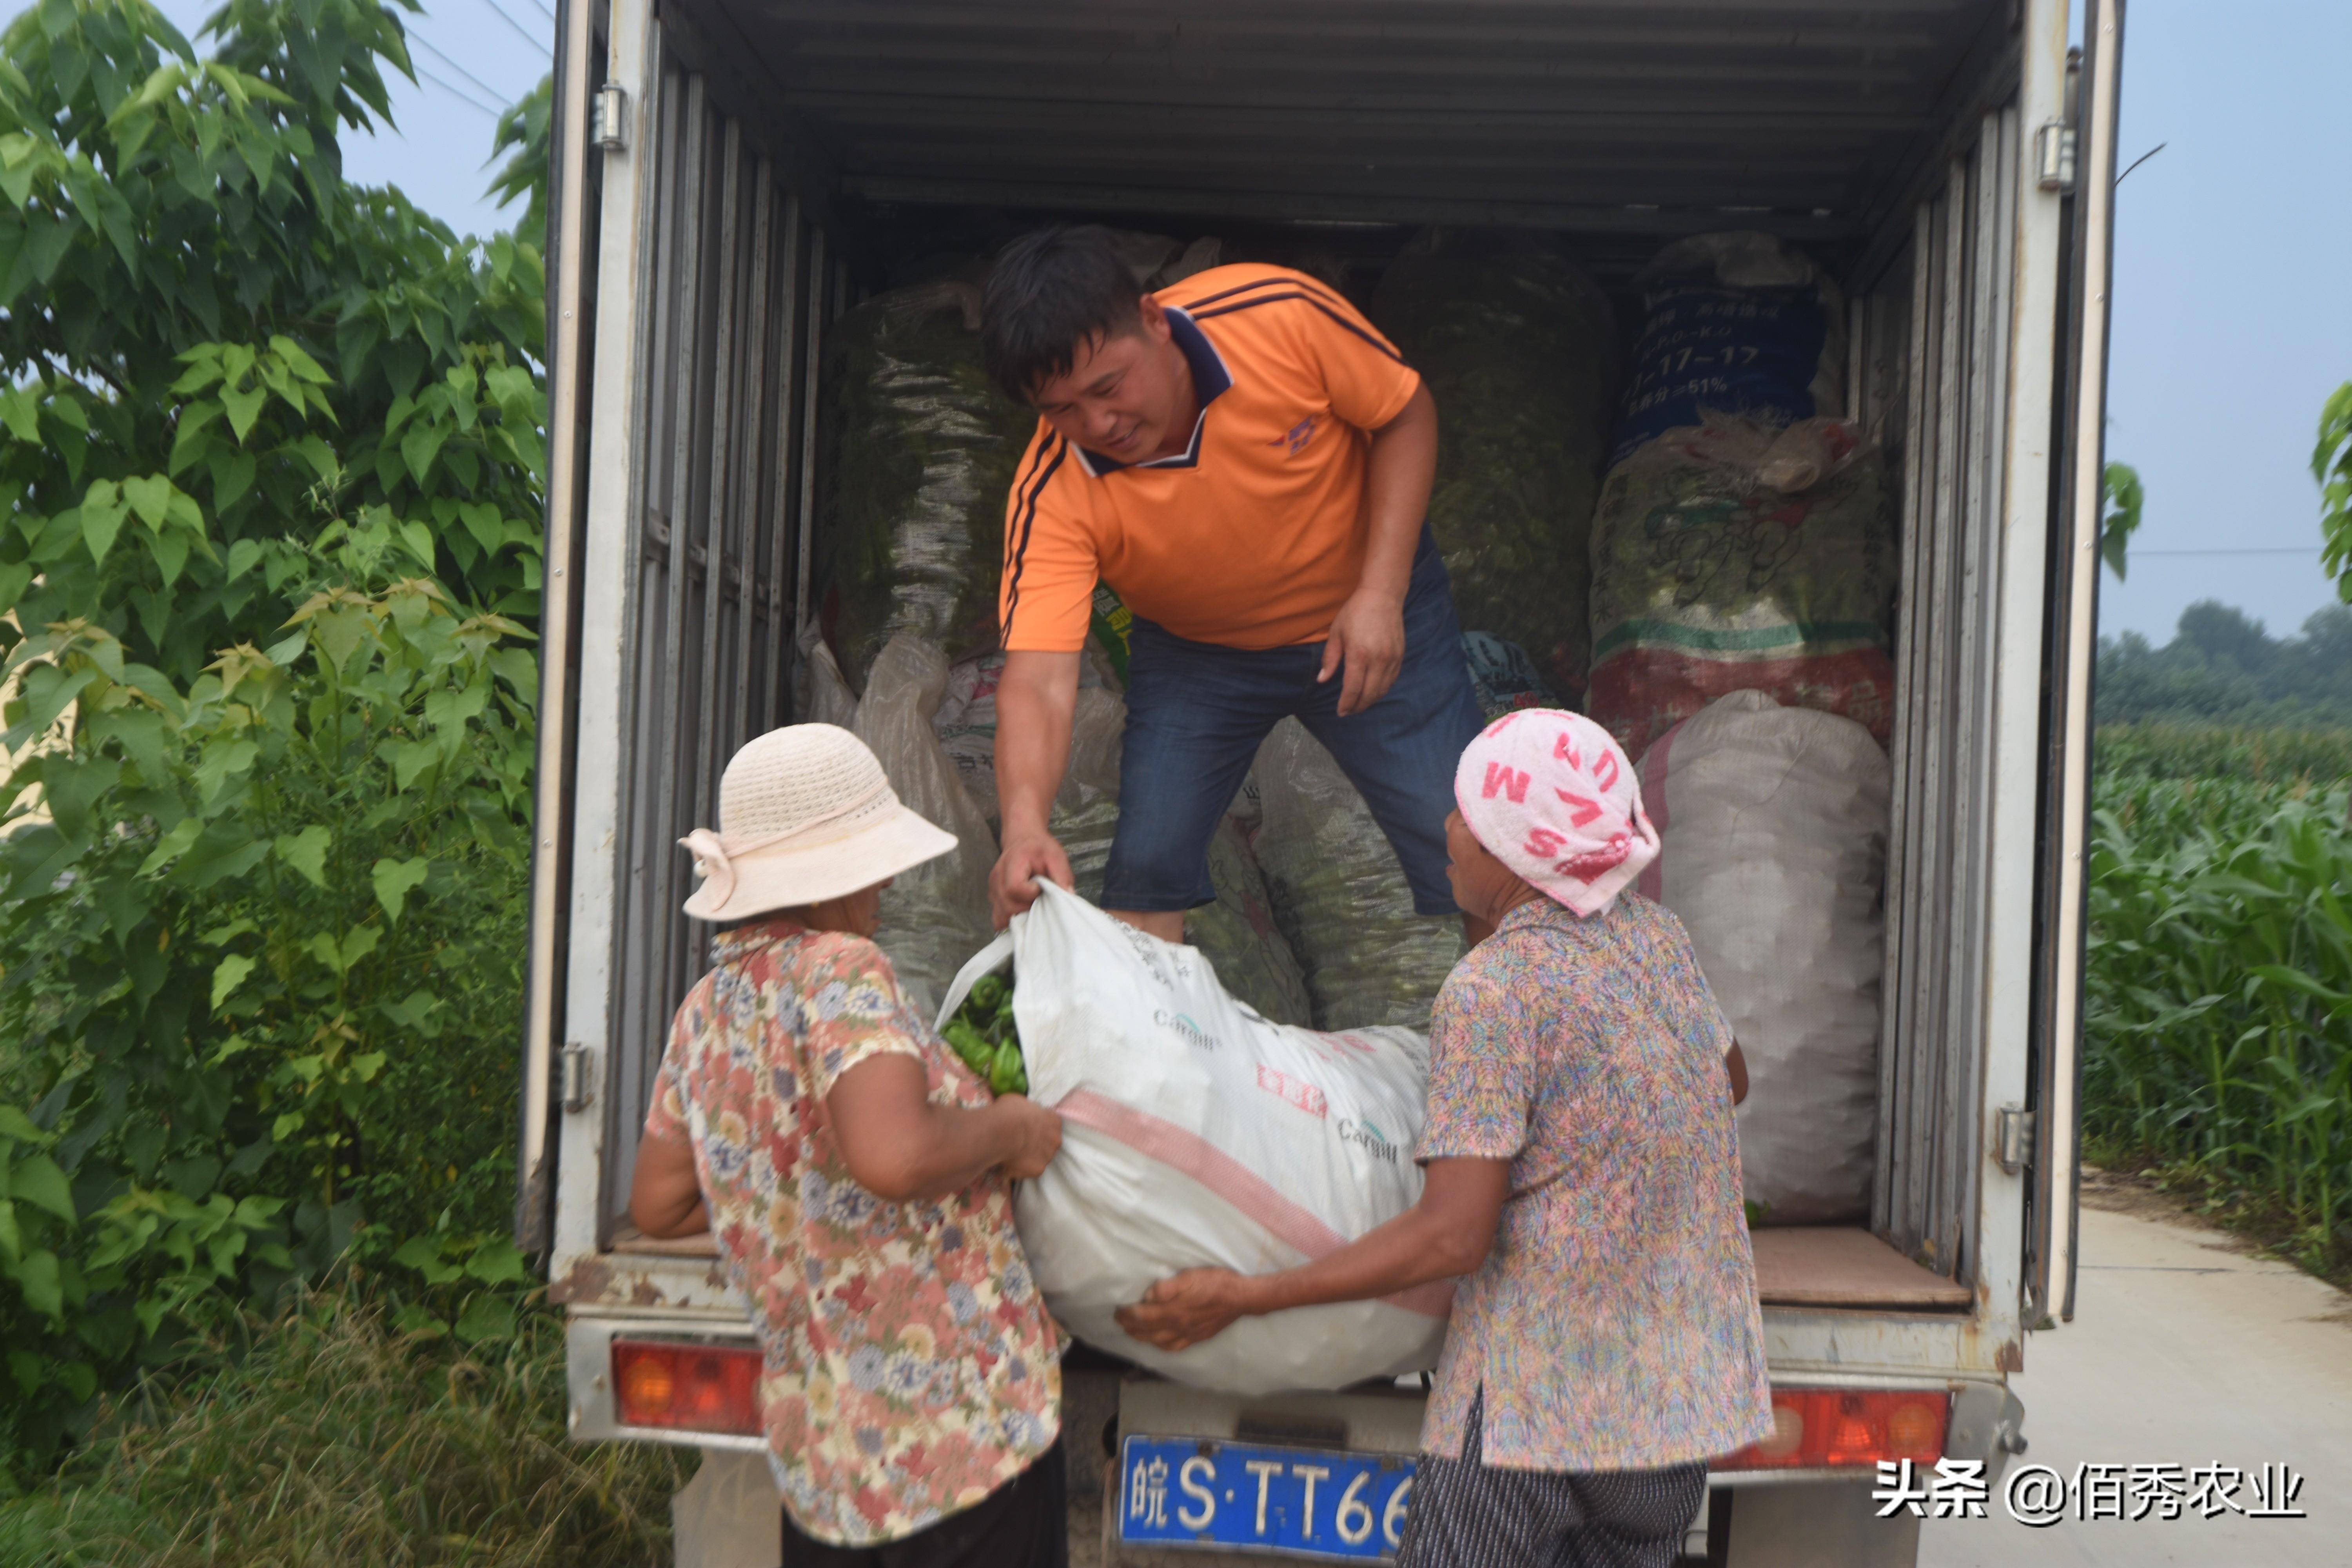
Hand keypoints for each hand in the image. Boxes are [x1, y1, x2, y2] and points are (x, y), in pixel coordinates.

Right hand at [990, 828, 1071, 929]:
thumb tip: (1068, 895)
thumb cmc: (1040, 849)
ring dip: (1018, 917)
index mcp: (1012, 863)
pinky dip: (1010, 919)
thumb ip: (1062, 875)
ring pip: (1000, 915)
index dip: (1030, 894)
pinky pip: (998, 917)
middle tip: (1039, 900)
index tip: (1041, 888)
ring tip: (1031, 906)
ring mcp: (993, 888)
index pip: (1014, 888)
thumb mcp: (1056, 856)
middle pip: (1007, 906)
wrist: (1023, 840)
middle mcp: (997, 877)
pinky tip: (1022, 911)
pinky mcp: (993, 896)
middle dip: (1026, 910)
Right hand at [996, 1095, 1062, 1180]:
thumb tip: (1021, 1113)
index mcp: (1053, 1120)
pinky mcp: (1038, 1170)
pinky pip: (1028, 1171)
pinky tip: (1008, 1165)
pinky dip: (1019, 1170)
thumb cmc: (1010, 1111)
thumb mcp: (1019, 1102)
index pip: (1051, 1124)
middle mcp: (1056, 1139)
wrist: (1004, 1130)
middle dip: (1036, 1145)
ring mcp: (1048, 1156)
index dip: (1039, 1127)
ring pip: (1038, 1159)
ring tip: (1011, 1155)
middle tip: (1019, 1143)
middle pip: (1048, 1144)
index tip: (1028, 1128)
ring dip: (1028, 1158)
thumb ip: (1026, 1111)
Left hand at [1114, 1268, 1264, 1350]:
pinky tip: (1158, 1343)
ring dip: (1141, 1338)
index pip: (1142, 1316)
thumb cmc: (1215, 1283)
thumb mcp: (1190, 1277)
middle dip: (1130, 1327)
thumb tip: (1148, 1296)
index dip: (1128, 1315)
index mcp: (1174, 1311)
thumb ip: (1167, 1288)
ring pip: (1158, 1341)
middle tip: (1119, 1320)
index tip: (1118, 1310)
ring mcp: (1188, 1335)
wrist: (1241, 1297)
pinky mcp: (1198, 1337)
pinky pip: (1174, 1347)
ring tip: (1132, 1332)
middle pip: (1147, 1331)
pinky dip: (1161, 1346)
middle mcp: (1178, 1327)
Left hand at [1317, 588, 1406, 716]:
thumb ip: (1330, 659)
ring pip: (1382, 690)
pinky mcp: (1400, 656)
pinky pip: (1391, 680)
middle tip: (1348, 711)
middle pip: (1369, 694)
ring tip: (1359, 704)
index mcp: (1359, 655)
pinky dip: (1381, 690)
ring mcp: (1391, 659)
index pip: (1353, 689)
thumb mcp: (1336, 633)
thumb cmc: (1355, 612)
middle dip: (1358, 707)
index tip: (1340, 712)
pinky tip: (1372, 691)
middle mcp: (1378, 660)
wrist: (1382, 596)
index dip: (1346, 704)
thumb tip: (1322, 679)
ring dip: (1370, 701)